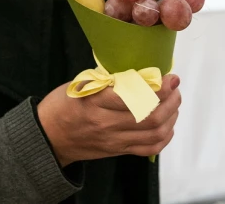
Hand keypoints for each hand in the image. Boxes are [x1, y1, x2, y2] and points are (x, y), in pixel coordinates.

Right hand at [37, 74, 180, 165]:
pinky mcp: (118, 151)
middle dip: (169, 100)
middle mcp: (106, 124)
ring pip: (154, 133)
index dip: (157, 87)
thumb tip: (137, 73)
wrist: (49, 137)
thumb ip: (107, 81)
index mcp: (95, 103)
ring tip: (174, 101)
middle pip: (149, 117)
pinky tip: (168, 124)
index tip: (169, 76)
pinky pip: (148, 149)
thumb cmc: (62, 105)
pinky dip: (164, 137)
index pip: (133, 97)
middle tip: (175, 86)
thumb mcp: (79, 84)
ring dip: (171, 116)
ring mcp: (114, 140)